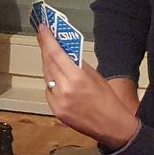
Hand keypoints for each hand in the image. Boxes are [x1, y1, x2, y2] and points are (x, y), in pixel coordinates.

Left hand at [36, 26, 140, 149]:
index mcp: (77, 78)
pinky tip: (56, 77)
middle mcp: (64, 90)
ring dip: (47, 64)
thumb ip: (77, 64)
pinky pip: (49, 91)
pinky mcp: (55, 111)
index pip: (56, 54)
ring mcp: (58, 102)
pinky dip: (51, 82)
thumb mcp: (95, 76)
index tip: (42, 28)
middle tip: (43, 37)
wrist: (111, 126)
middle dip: (45, 49)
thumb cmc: (107, 99)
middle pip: (48, 64)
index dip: (47, 40)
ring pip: (47, 77)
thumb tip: (64, 51)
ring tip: (49, 54)